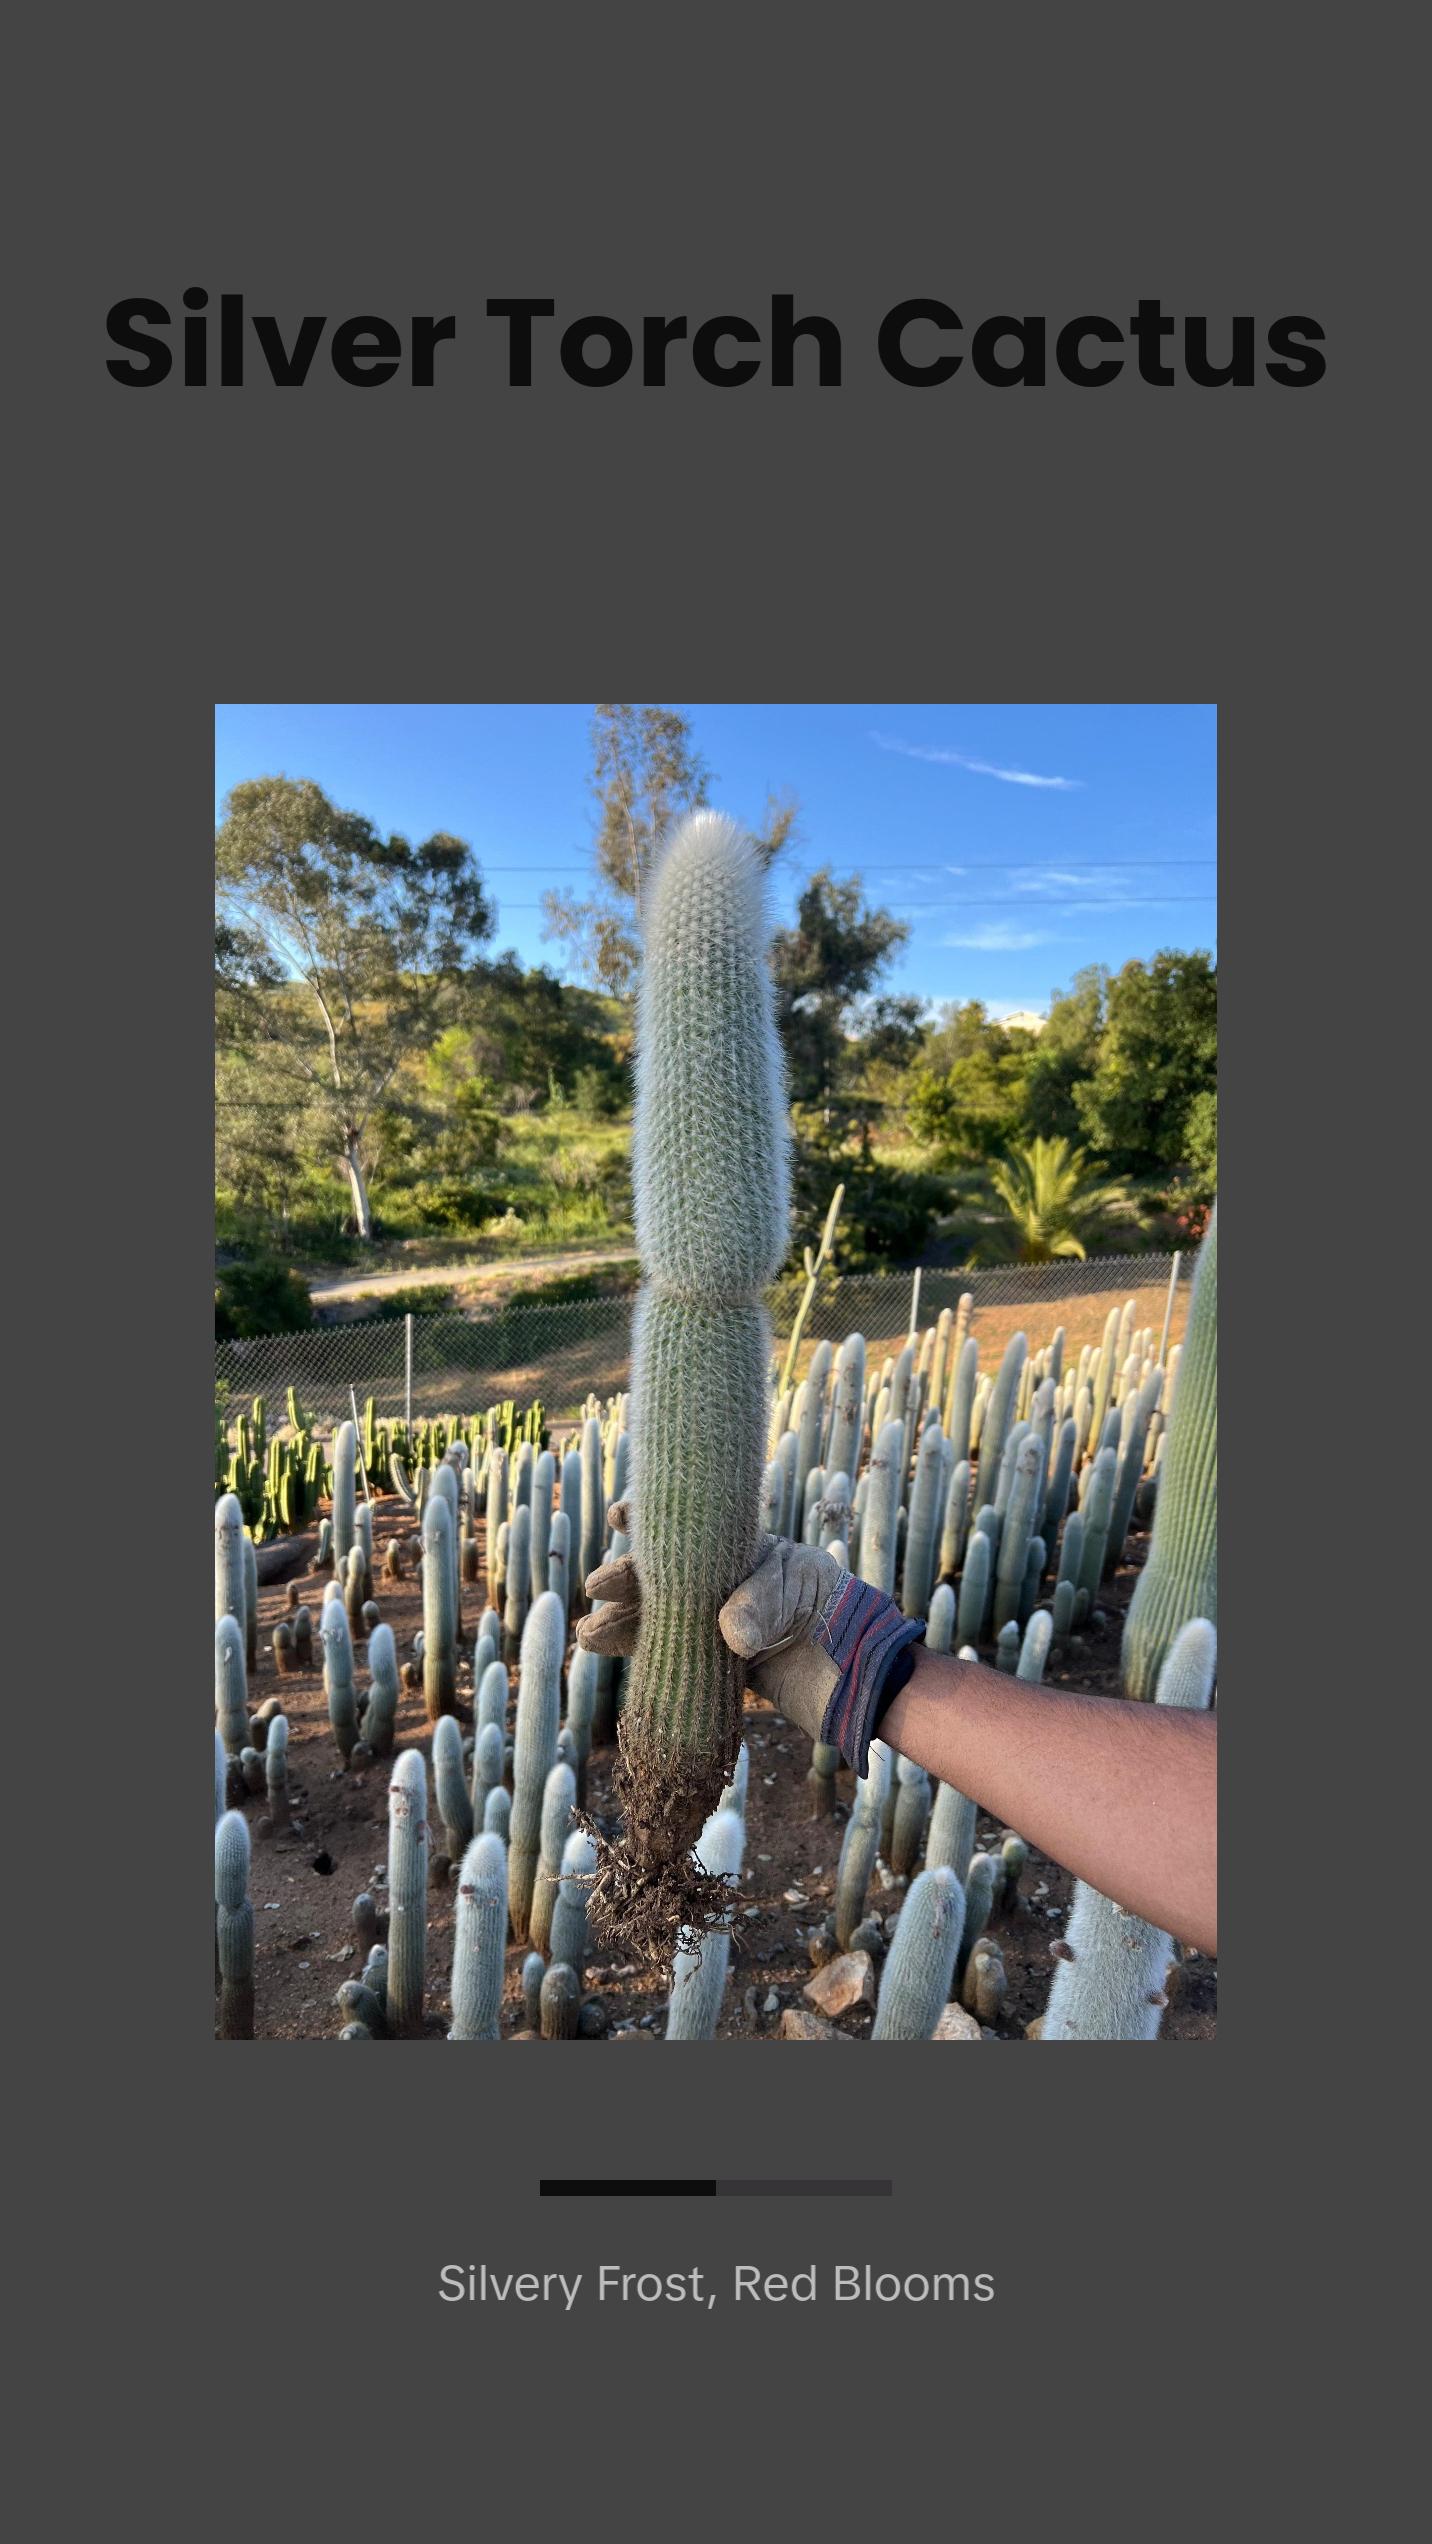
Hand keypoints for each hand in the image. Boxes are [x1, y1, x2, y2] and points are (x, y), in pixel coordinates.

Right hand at [577, 1501, 843, 1741]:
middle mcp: (728, 1585)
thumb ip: (763, 1605)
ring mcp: (723, 1626)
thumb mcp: (801, 1591)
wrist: (863, 1674)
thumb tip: (729, 1634)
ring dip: (626, 1622)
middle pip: (669, 1578)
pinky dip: (643, 1652)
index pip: (694, 1530)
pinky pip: (674, 1654)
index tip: (620, 1516)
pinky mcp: (721, 1666)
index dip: (655, 1520)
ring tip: (590, 1633)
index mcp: (747, 1551)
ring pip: (663, 1618)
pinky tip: (610, 1650)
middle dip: (631, 1580)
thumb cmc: (840, 1613)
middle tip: (600, 1587)